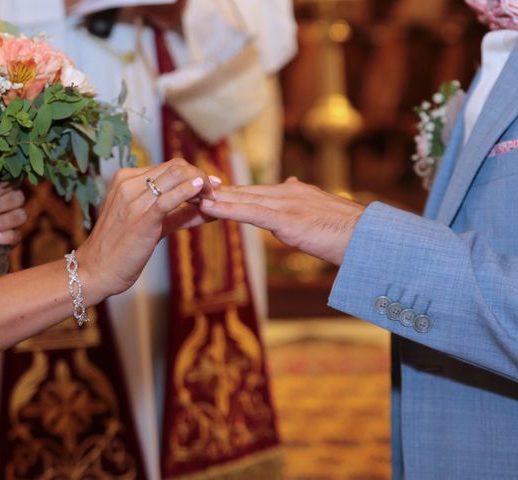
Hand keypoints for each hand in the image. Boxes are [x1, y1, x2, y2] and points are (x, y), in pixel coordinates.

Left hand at [0, 183, 26, 270]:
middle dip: (1, 205)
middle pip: (18, 197)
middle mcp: (0, 201)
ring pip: (20, 216)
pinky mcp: (4, 239)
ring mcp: (4, 220)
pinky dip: (8, 236)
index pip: (7, 180)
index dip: (0, 188)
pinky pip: (17, 236)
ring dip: (3, 221)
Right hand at [78, 158, 213, 298]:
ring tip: (213, 197)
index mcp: (126, 179)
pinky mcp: (141, 218)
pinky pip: (168, 199)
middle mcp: (128, 183)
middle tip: (216, 191)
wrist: (97, 270)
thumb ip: (177, 213)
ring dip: (200, 184)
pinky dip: (189, 192)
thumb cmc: (121, 248)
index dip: (193, 173)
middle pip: (175, 167)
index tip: (210, 185)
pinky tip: (203, 193)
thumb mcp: (150, 223)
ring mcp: (133, 199)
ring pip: (175, 177)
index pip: (169, 165)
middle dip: (200, 175)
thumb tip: (207, 208)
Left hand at [199, 177, 365, 264]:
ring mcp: (286, 204)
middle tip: (190, 188)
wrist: (366, 237)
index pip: (256, 191)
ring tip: (190, 196)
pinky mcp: (285, 218)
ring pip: (243, 199)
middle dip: (217, 192)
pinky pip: (250, 212)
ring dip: (216, 198)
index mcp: (294, 192)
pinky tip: (210, 208)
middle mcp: (287, 192)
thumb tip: (290, 185)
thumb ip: (301, 200)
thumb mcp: (320, 211)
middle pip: (244, 191)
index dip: (232, 192)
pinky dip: (228, 209)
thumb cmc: (347, 230)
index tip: (210, 190)